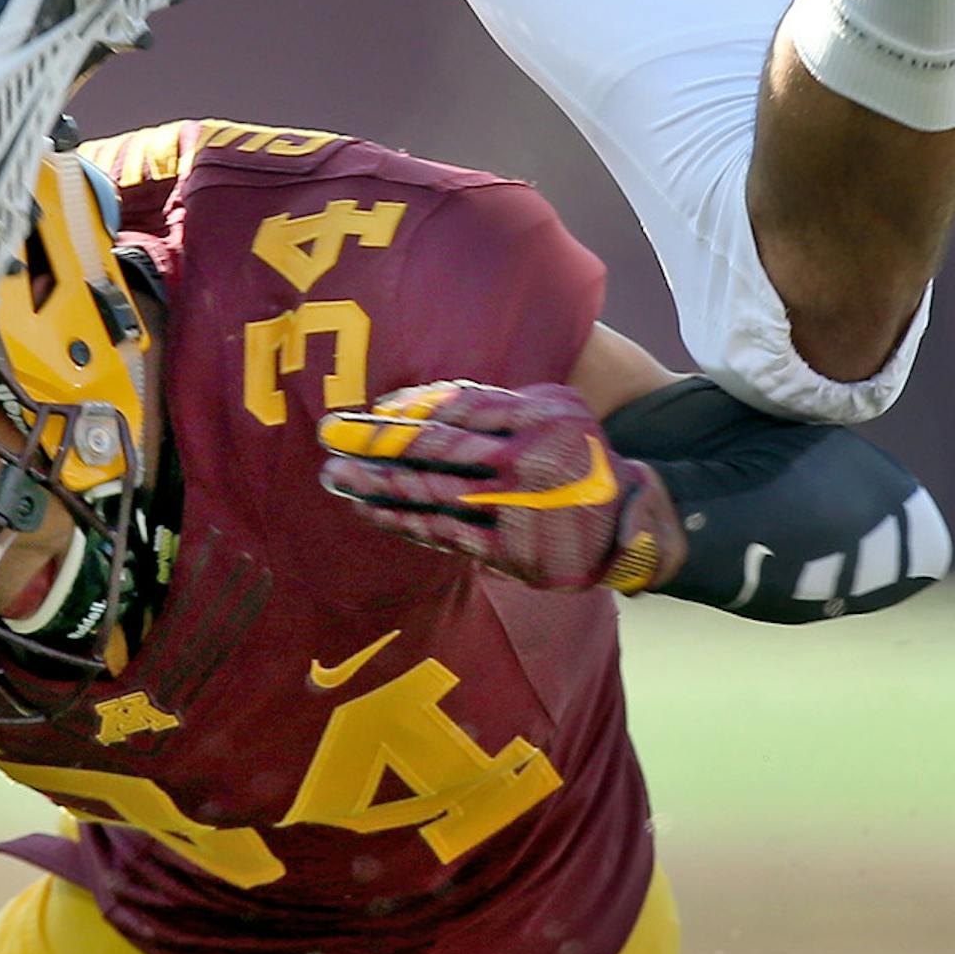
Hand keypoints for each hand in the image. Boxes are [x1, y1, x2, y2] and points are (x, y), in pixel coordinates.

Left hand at [319, 382, 683, 595]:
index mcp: (538, 415)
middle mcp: (528, 460)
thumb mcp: (549, 408)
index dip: (408, 410)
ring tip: (336, 475)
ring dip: (379, 485)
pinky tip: (371, 511)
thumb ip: (490, 402)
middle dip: (378, 443)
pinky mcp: (511, 553)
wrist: (623, 522)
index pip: (459, 407)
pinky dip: (404, 521)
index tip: (366, 413)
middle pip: (439, 448)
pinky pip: (445, 534)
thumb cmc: (572, 451)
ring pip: (435, 493)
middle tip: (331, 436)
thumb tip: (414, 400)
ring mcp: (519, 509)